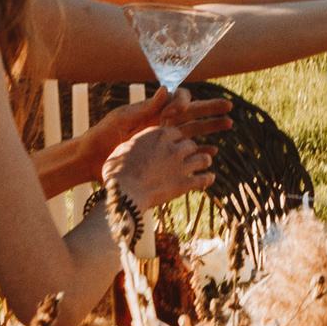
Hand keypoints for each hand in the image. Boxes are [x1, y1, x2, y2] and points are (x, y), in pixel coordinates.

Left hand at [34, 88, 224, 197]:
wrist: (90, 161)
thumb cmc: (101, 136)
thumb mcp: (121, 119)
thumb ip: (144, 107)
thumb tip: (166, 90)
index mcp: (152, 111)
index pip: (176, 100)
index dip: (182, 101)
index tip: (176, 110)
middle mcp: (160, 124)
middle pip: (191, 114)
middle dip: (210, 110)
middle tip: (229, 107)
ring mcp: (162, 141)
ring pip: (193, 132)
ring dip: (210, 129)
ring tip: (228, 125)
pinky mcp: (161, 158)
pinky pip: (185, 154)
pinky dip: (199, 152)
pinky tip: (212, 153)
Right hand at [105, 114, 220, 215]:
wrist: (124, 193)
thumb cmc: (117, 172)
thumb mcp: (123, 149)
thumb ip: (137, 144)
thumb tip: (137, 145)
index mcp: (157, 135)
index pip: (175, 132)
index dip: (174, 139)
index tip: (173, 144)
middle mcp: (172, 147)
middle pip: (190, 144)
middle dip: (189, 150)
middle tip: (187, 156)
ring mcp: (181, 165)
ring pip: (203, 158)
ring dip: (204, 160)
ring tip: (204, 163)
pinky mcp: (185, 183)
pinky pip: (204, 179)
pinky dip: (208, 178)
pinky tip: (209, 178)